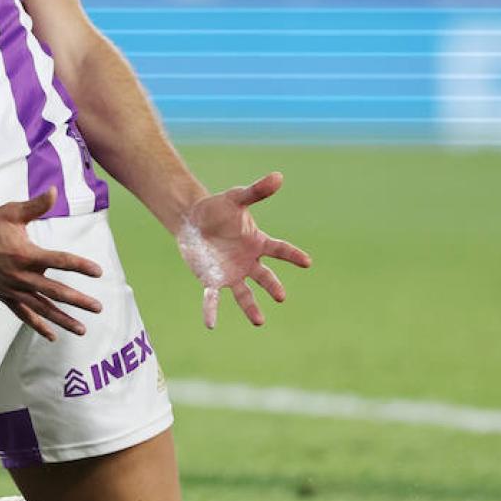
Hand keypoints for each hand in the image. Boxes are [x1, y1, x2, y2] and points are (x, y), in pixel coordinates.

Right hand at [0, 189, 104, 340]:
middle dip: (79, 300)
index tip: (98, 271)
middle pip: (55, 291)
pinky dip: (38, 325)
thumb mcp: (12, 212)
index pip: (60, 261)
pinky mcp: (4, 296)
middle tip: (98, 308)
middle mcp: (21, 276)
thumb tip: (54, 190)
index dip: (80, 266)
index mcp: (26, 254)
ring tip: (82, 329)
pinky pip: (23, 314)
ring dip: (63, 319)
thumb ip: (36, 205)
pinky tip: (52, 336)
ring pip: (42, 308)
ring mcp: (13, 289)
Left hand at [175, 171, 312, 328]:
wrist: (193, 220)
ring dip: (251, 307)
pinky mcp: (213, 280)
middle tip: (280, 296)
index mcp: (257, 242)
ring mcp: (232, 273)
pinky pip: (213, 297)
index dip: (293, 255)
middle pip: (265, 276)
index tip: (307, 262)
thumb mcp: (237, 198)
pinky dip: (211, 310)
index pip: (280, 250)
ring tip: (259, 321)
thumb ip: (257, 191)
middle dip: (273, 286)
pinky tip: (210, 324)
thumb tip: (279, 176)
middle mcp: (249, 262)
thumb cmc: (218, 208)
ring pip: (244, 293)